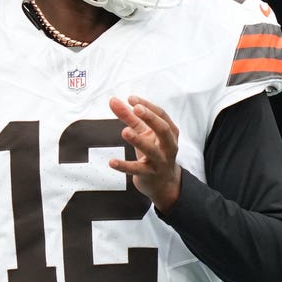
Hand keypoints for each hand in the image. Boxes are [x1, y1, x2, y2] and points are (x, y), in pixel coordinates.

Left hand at [108, 95, 181, 212]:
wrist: (162, 183)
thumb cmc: (153, 151)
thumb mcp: (143, 133)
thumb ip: (128, 116)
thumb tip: (112, 100)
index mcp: (170, 132)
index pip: (161, 115)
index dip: (147, 106)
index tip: (131, 99)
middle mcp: (168, 146)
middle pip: (163, 130)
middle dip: (150, 118)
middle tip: (135, 109)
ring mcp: (160, 161)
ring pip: (152, 150)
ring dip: (139, 140)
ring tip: (125, 131)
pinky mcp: (149, 174)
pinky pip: (136, 169)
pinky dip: (124, 166)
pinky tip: (111, 161)